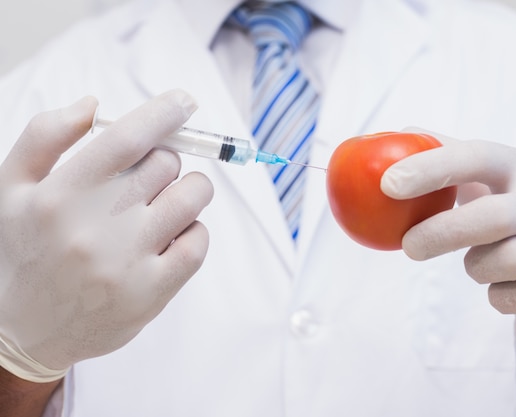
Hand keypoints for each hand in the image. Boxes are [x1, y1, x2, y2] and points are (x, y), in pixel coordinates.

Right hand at [0, 90, 212, 381]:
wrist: (25, 330)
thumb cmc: (26, 248)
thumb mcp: (13, 187)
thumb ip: (45, 136)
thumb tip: (93, 104)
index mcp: (61, 194)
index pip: (127, 139)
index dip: (164, 112)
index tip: (185, 100)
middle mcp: (95, 228)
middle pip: (166, 164)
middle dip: (166, 161)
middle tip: (150, 178)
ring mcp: (126, 263)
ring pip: (192, 198)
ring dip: (188, 192)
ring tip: (163, 205)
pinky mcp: (151, 293)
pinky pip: (198, 242)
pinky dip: (193, 230)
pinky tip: (169, 237)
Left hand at [381, 129, 515, 322]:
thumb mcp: (497, 172)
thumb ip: (450, 152)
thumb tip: (400, 133)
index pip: (477, 157)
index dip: (431, 168)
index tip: (388, 184)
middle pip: (493, 218)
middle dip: (442, 234)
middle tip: (409, 247)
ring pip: (504, 263)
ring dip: (476, 267)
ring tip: (479, 261)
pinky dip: (498, 295)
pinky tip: (505, 283)